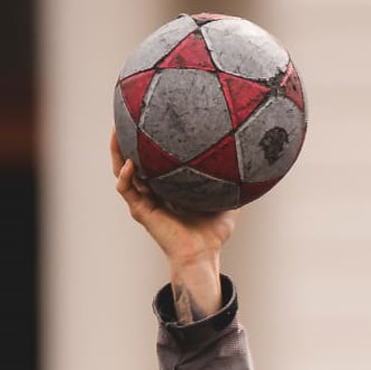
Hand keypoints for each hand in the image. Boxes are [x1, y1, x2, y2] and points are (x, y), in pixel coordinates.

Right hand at [111, 130, 241, 321]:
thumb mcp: (227, 199)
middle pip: (132, 160)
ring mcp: (145, 201)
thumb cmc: (213, 232)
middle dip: (126, 139)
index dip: (149, 141)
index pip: (154, 159)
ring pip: (123, 172)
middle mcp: (153, 192)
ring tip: (117, 131)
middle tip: (125, 115)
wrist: (204, 253)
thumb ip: (233, 181)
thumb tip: (253, 162)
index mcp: (168, 187)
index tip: (151, 118)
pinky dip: (127, 176)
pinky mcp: (141, 212)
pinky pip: (126, 190)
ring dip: (118, 152)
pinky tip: (131, 162)